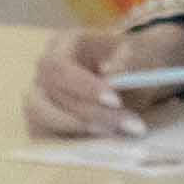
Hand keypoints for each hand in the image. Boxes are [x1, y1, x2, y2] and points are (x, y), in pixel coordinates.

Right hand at [24, 22, 183, 137]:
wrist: (137, 71)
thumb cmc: (138, 60)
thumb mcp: (144, 56)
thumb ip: (130, 63)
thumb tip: (111, 74)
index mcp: (64, 43)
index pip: (60, 65)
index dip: (84, 86)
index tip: (116, 101)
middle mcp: (45, 69)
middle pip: (52, 93)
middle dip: (92, 114)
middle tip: (132, 126)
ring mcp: (39, 93)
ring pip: (42, 115)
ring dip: (80, 129)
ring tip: (121, 133)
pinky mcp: (42, 116)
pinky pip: (43, 132)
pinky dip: (70, 139)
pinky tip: (105, 140)